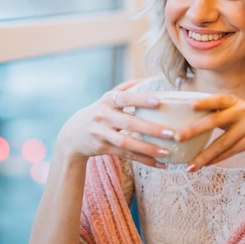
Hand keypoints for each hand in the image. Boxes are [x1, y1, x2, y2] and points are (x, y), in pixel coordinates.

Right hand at [56, 80, 175, 167]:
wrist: (73, 134)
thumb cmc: (98, 113)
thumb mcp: (106, 99)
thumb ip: (125, 89)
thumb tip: (147, 80)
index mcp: (107, 100)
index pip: (125, 98)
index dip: (141, 99)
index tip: (158, 101)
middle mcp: (102, 116)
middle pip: (128, 123)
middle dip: (150, 128)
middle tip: (171, 132)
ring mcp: (101, 134)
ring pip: (126, 143)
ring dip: (148, 148)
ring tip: (167, 152)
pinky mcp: (102, 149)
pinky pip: (126, 155)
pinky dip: (143, 160)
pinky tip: (160, 164)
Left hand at [174, 95, 244, 170]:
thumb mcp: (241, 112)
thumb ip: (221, 113)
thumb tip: (192, 120)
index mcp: (236, 102)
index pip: (219, 99)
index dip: (205, 101)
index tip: (190, 104)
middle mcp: (243, 111)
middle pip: (215, 120)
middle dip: (194, 129)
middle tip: (177, 136)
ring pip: (223, 142)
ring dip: (204, 155)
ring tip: (190, 165)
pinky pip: (233, 151)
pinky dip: (218, 159)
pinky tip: (205, 164)